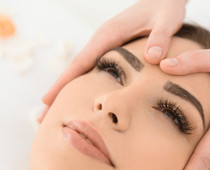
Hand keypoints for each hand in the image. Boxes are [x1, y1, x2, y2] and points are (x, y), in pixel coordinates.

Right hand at [38, 0, 185, 121]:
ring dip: (69, 90)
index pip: (82, 61)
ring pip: (83, 69)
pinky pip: (93, 67)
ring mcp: (106, 43)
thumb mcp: (167, 21)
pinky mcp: (112, 47)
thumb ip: (160, 38)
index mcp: (110, 34)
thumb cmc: (165, 8)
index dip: (64, 82)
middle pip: (75, 69)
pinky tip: (82, 96)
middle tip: (43, 118)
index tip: (48, 101)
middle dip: (59, 92)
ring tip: (57, 113)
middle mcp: (103, 39)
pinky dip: (83, 82)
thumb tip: (152, 58)